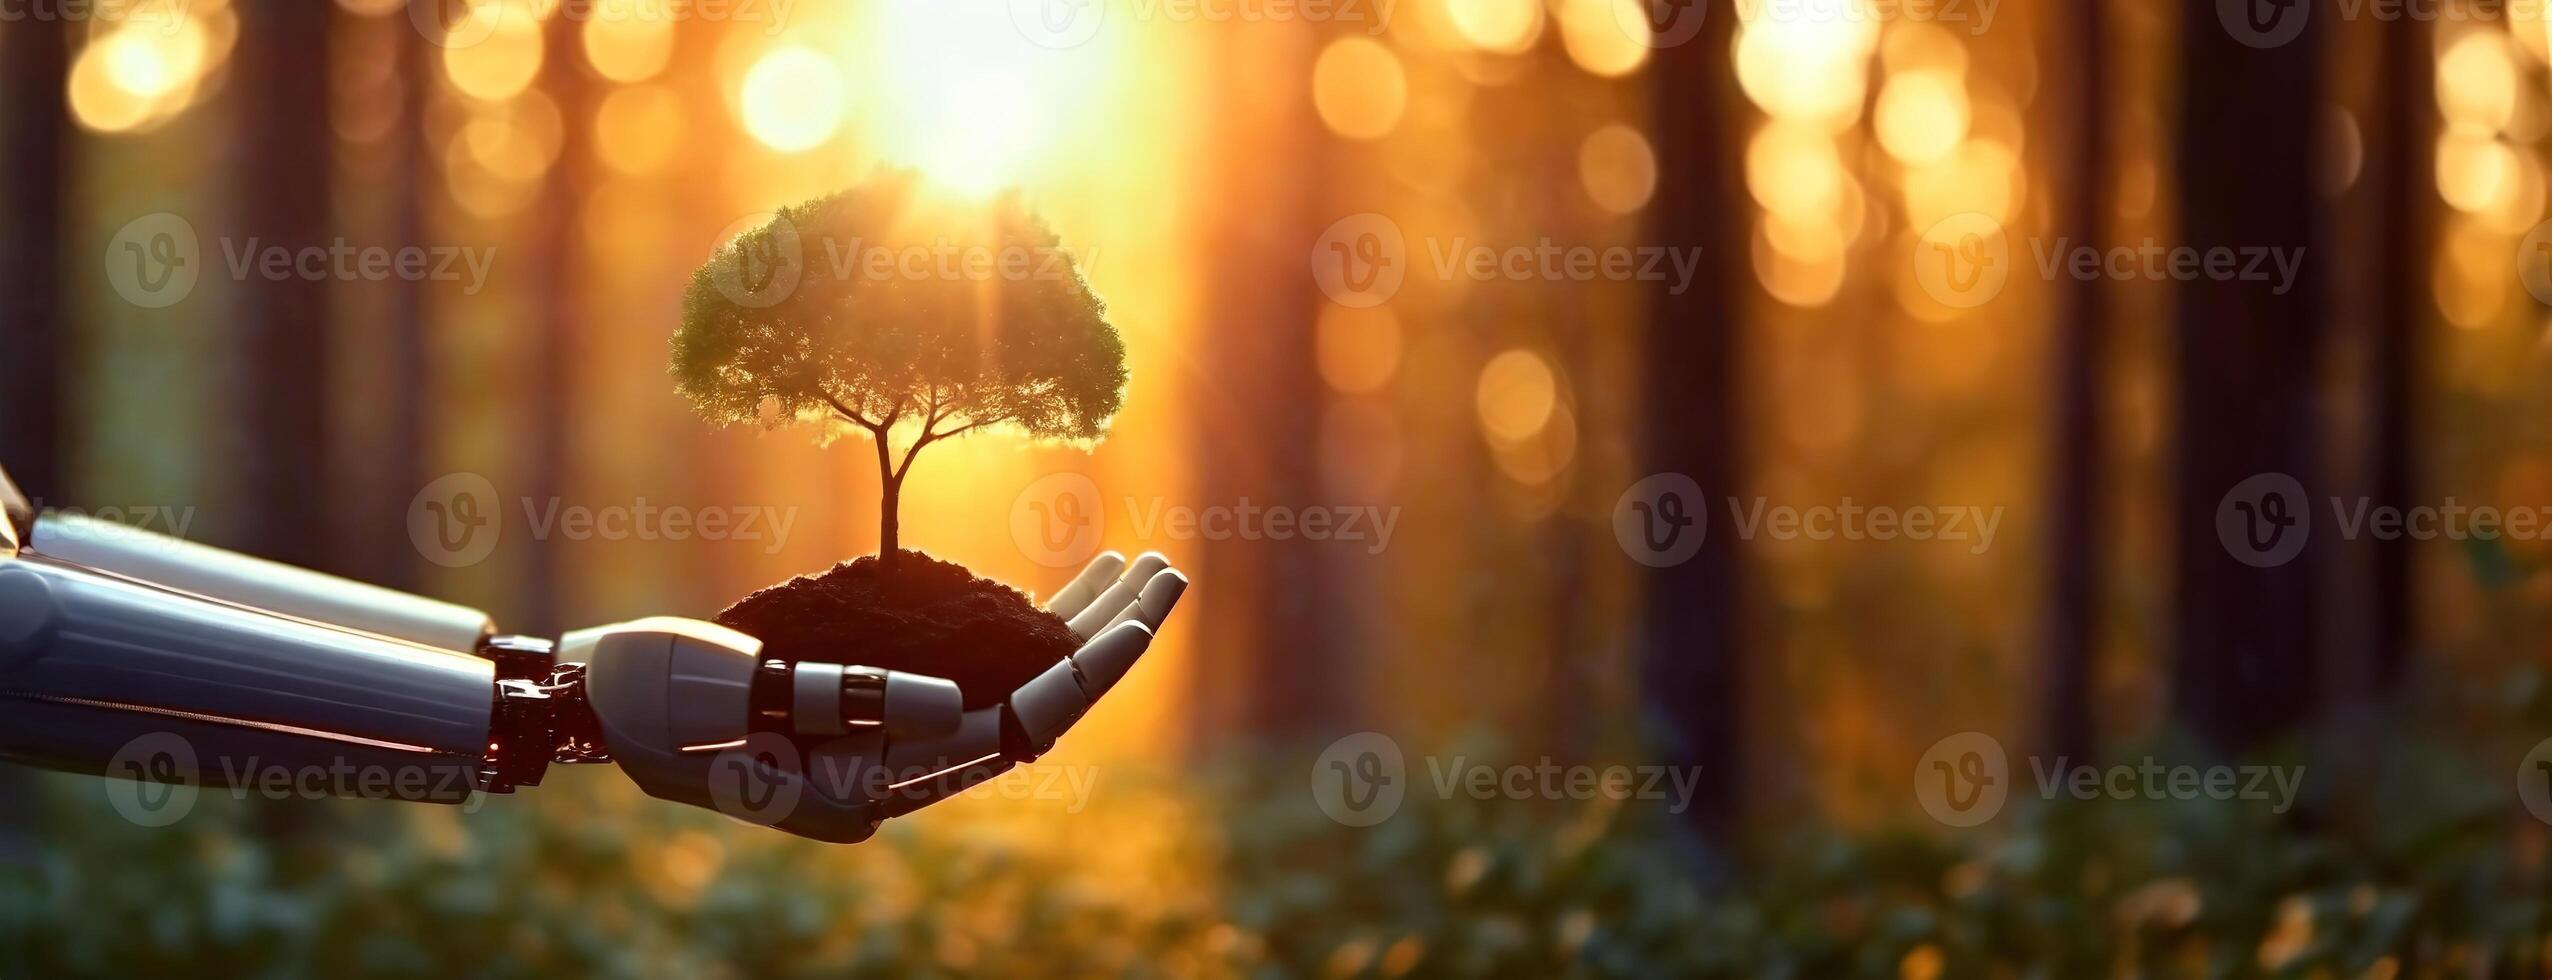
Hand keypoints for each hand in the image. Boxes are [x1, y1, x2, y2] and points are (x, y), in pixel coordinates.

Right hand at [613, 551, 1188, 842]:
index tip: (1140, 616)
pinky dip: (1024, 622)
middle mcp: (903, 769)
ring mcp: (894, 736)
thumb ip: (841, 705)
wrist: (600, 703)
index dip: (1086, 670)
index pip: (1018, 727)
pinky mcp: (877, 700)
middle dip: (1107, 638)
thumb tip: (959, 704)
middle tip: (1170, 570)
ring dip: (1078, 624)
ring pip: (1017, 681)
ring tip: (1140, 563)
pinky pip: (977, 664)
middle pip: (1039, 705)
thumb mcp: (736, 704)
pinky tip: (1065, 584)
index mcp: (880, 786)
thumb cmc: (654, 702)